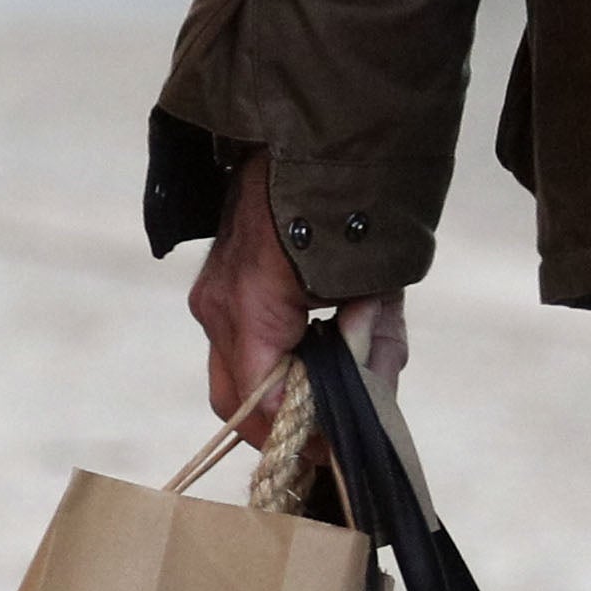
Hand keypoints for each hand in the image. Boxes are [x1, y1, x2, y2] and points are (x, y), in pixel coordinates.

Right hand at [189, 155, 407, 442]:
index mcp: (254, 306)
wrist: (306, 139)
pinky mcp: (215, 291)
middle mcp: (218, 307)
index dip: (303, 436)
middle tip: (325, 445)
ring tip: (321, 407)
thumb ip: (376, 348)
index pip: (267, 404)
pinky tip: (307, 370)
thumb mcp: (380, 285)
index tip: (336, 451)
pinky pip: (235, 353)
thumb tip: (372, 403)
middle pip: (236, 404)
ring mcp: (210, 298)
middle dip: (281, 432)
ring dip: (274, 402)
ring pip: (232, 381)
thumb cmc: (349, 209)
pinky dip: (268, 373)